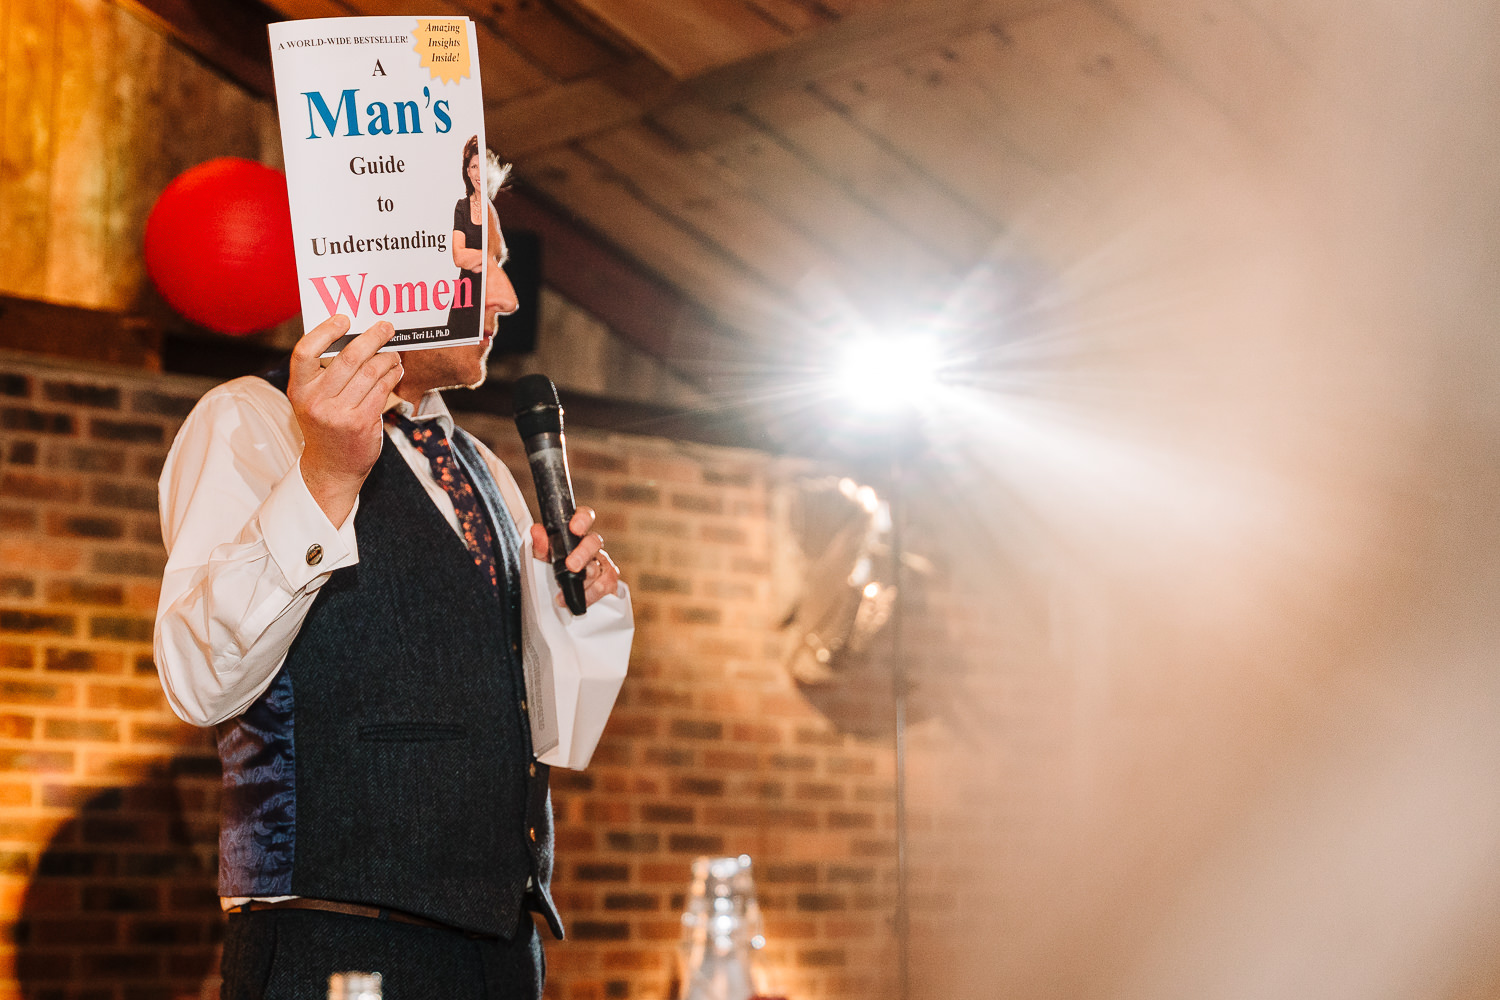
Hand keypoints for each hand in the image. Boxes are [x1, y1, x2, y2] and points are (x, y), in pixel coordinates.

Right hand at [288, 315, 401, 526]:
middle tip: (386, 327)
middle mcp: (316, 401)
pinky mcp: (362, 423)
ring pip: (371, 371)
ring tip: (394, 353)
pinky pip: (383, 389)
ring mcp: (339, 413)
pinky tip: (396, 370)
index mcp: (298, 390)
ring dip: (388, 357)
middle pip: (348, 358)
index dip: (324, 331)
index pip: (304, 352)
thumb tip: (354, 336)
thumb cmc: (325, 427)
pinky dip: (393, 374)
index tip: (344, 319)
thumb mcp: (312, 400)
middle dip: (373, 337)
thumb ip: (324, 374)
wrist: (331, 468)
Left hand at [530, 506, 619, 607]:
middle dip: (582, 554)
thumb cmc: (558, 568)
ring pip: (599, 567)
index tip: (574, 528)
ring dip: (583, 580)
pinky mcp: (610, 580)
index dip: (582, 519)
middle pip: (595, 542)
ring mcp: (604, 562)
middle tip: (571, 566)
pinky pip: (604, 585)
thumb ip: (540, 545)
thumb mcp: (545, 557)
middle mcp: (593, 546)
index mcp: (578, 534)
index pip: (585, 517)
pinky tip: (578, 600)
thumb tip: (536, 531)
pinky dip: (589, 595)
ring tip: (565, 591)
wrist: (570, 593)